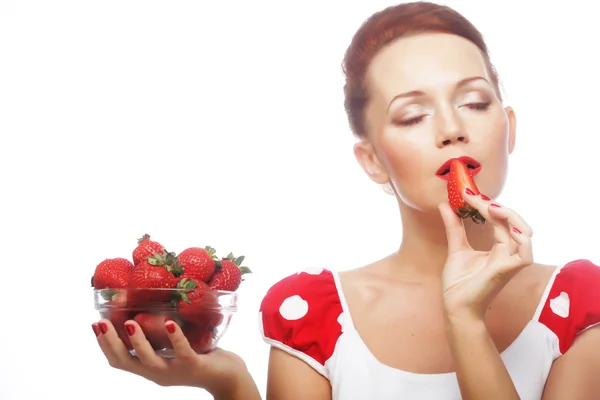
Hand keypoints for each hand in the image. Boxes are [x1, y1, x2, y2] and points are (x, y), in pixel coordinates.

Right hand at [93, 318, 249, 396]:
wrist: (228, 377)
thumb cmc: (200, 358)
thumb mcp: (174, 349)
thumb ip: (161, 338)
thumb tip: (148, 310)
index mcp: (150, 369)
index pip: (119, 361)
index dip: (104, 345)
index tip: (95, 324)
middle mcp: (158, 373)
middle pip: (127, 362)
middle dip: (111, 343)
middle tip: (101, 323)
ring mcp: (174, 371)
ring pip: (150, 360)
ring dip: (138, 342)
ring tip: (130, 323)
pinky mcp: (194, 365)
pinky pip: (182, 352)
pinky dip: (174, 337)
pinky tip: (168, 323)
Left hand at [438, 191, 533, 320]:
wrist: (455, 306)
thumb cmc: (459, 283)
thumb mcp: (456, 248)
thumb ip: (454, 227)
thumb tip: (446, 204)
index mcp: (499, 248)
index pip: (499, 220)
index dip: (485, 204)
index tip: (466, 193)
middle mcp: (508, 253)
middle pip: (514, 222)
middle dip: (496, 206)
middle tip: (475, 197)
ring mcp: (510, 262)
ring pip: (524, 234)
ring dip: (510, 217)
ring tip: (490, 207)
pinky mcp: (507, 272)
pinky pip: (525, 255)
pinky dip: (522, 240)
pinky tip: (508, 229)